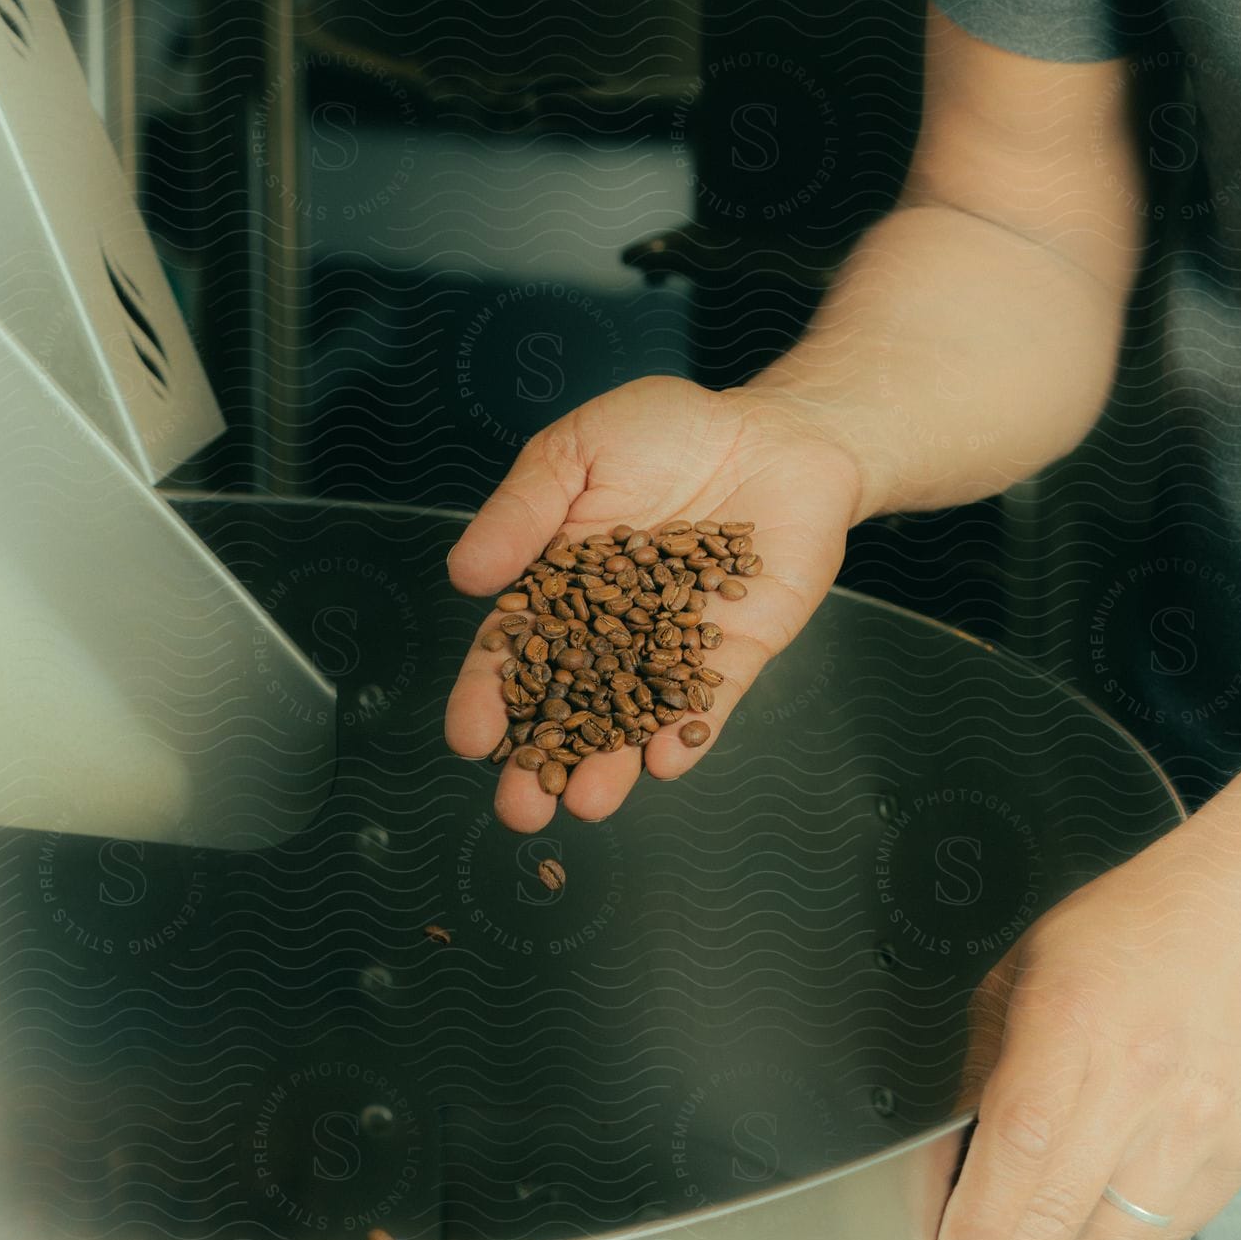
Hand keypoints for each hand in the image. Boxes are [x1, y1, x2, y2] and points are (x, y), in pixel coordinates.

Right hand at [445, 375, 863, 830]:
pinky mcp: (737, 651)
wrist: (774, 430)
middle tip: (518, 809)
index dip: (489, 695)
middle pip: (569, 703)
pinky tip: (665, 761)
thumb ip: (522, 512)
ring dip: (612, 763)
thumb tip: (465, 576)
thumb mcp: (575, 451)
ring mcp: (674, 645)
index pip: (515, 651)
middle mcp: (611, 629)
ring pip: (636, 715)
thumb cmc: (668, 430)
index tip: (469, 737)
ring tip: (587, 805)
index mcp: (558, 585)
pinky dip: (690, 729)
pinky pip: (711, 698)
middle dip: (541, 760)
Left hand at [933, 812, 1240, 1239]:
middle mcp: (1141, 1083)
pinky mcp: (1233, 1156)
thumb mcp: (1017, 980)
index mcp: (1074, 1024)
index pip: (1027, 1137)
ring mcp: (1196, 1127)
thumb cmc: (1116, 940)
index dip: (986, 1212)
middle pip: (1066, 1211)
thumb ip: (978, 1076)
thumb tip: (942, 1176)